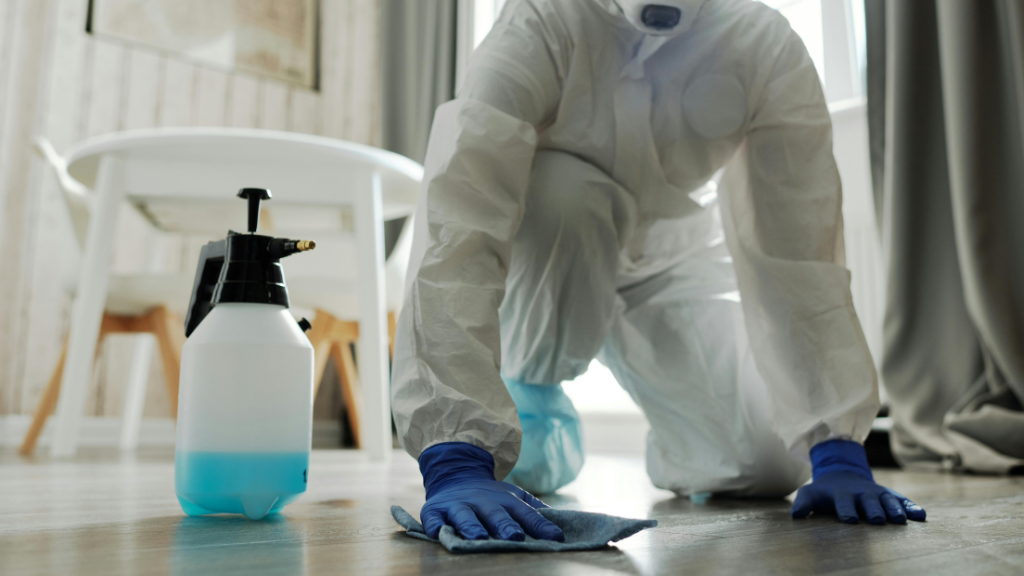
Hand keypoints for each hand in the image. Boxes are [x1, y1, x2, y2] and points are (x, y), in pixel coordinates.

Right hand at [418, 442, 564, 540]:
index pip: (526, 513)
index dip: (540, 525)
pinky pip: (433, 519)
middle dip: (505, 526)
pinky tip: (438, 531)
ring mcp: (457, 506)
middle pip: (495, 514)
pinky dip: (435, 525)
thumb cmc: (491, 496)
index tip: (555, 537)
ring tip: (479, 538)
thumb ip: (535, 511)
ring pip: (464, 517)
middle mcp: (481, 501)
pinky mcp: (434, 511)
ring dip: (472, 527)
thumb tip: (563, 522)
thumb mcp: (514, 497)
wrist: (455, 476)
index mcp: (505, 500)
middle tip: (515, 537)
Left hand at [791, 438, 925, 524]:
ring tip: (901, 520)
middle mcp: (862, 493)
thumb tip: (796, 515)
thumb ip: (803, 502)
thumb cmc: (825, 491)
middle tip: (877, 520)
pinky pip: (902, 500)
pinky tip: (921, 515)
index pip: (844, 503)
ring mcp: (877, 493)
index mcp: (843, 494)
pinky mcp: (889, 495)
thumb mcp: (811, 493)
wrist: (842, 474)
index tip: (850, 519)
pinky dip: (911, 507)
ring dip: (894, 509)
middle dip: (873, 510)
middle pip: (869, 502)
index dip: (846, 510)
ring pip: (887, 501)